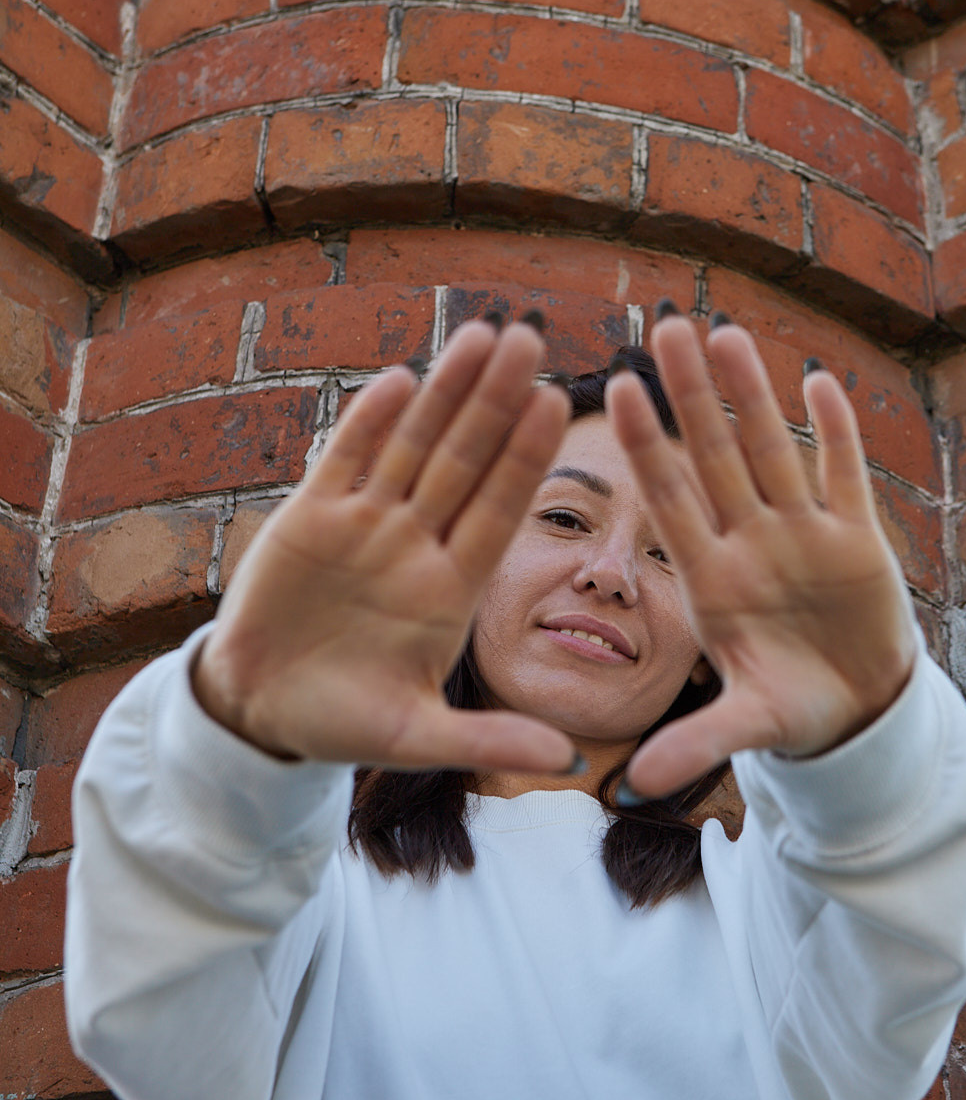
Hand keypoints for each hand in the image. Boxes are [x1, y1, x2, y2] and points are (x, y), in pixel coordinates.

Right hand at [194, 320, 575, 772]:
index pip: (498, 509)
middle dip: (495, 402)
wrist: (261, 710)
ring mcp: (366, 525)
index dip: (525, 457)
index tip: (560, 404)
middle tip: (533, 339)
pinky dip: (369, 422)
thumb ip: (488, 743)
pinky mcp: (311, 518)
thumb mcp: (416, 740)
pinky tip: (401, 379)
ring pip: (413, 446)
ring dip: (444, 392)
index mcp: (452, 589)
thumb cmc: (344, 725)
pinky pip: (345, 460)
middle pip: (464, 461)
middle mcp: (416, 545)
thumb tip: (569, 764)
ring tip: (481, 335)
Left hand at [606, 317, 917, 797]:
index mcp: (711, 578)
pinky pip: (845, 475)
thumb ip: (697, 743)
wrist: (853, 712)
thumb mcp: (744, 726)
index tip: (614, 390)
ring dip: (754, 395)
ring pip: (774, 451)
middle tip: (664, 326)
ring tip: (727, 331)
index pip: (670, 498)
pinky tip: (820, 380)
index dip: (645, 444)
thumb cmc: (787, 707)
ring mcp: (803, 535)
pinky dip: (836, 432)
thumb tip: (638, 783)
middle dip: (693, 394)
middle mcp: (750, 543)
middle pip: (716, 455)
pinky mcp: (859, 540)